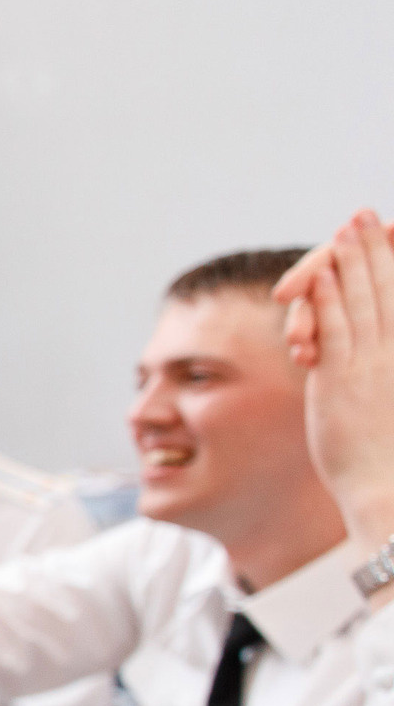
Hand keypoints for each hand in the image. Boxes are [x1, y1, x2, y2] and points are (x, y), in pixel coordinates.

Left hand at [274, 209, 393, 557]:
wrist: (388, 490)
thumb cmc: (390, 464)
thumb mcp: (385, 409)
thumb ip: (379, 376)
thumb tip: (363, 363)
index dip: (391, 267)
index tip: (389, 236)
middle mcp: (392, 354)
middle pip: (382, 289)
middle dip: (372, 250)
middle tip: (365, 215)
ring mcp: (369, 363)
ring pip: (359, 300)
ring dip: (350, 261)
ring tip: (345, 229)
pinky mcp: (340, 378)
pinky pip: (334, 327)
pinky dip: (327, 297)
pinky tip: (320, 275)